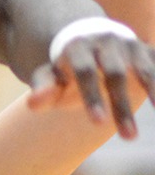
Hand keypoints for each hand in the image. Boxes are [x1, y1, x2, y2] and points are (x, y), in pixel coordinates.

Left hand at [28, 32, 154, 138]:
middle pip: (114, 73)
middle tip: (128, 138)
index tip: (97, 123)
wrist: (88, 36)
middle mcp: (106, 41)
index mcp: (77, 45)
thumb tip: (32, 105)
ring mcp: (131, 44)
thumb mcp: (51, 74)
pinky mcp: (149, 51)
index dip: (91, 96)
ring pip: (146, 70)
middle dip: (121, 104)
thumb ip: (44, 87)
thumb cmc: (67, 65)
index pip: (83, 71)